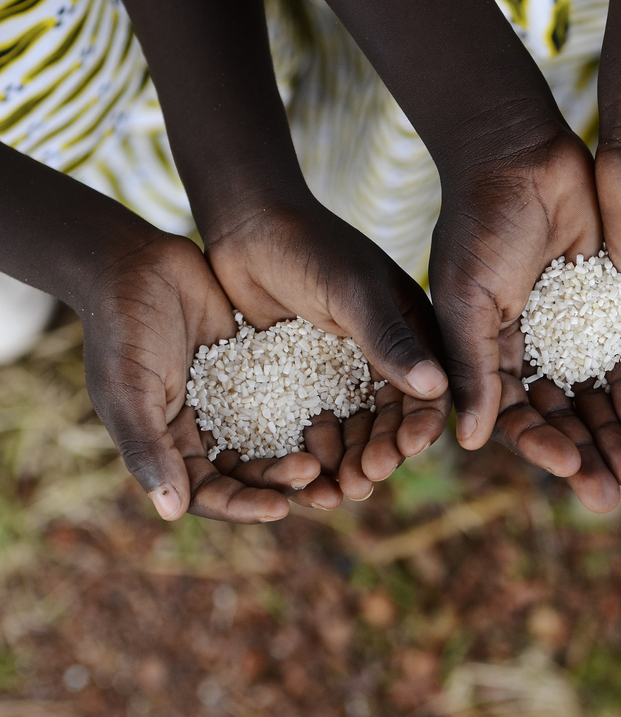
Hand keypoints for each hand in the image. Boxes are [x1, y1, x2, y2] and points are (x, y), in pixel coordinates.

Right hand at [82, 232, 326, 521]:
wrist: (138, 262)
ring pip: (276, 439)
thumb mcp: (129, 390)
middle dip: (284, 482)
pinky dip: (314, 411)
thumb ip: (147, 447)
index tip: (281, 508)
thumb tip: (172, 512)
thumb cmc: (121, 328)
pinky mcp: (258, 368)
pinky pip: (291, 396)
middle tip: (321, 478)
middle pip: (251, 472)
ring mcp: (234, 399)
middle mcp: (205, 429)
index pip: (209, 493)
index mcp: (169, 445)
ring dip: (306, 454)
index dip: (243, 505)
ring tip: (341, 459)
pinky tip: (345, 416)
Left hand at [204, 193, 450, 501]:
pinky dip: (311, 453)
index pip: (428, 391)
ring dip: (347, 463)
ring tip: (331, 493)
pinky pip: (313, 426)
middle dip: (380, 455)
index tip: (404, 453)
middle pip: (390, 422)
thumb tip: (437, 388)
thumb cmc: (308, 247)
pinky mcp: (301, 379)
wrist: (244, 225)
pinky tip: (299, 475)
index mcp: (411, 332)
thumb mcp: (353, 293)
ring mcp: (341, 369)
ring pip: (353, 432)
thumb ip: (390, 340)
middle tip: (362, 483)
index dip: (420, 427)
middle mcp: (382, 356)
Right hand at [430, 132, 620, 511]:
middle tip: (617, 491)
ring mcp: (574, 327)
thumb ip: (471, 364)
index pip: (517, 415)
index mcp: (490, 353)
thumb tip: (469, 440)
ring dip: (620, 429)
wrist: (523, 154)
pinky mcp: (612, 303)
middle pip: (564, 414)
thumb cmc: (481, 223)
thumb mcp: (467, 298)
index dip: (542, 446)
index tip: (570, 471)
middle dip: (589, 451)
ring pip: (602, 392)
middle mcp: (533, 348)